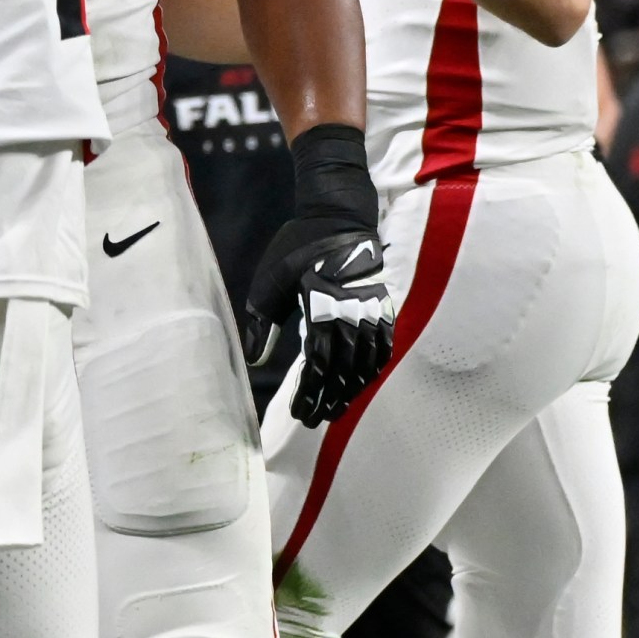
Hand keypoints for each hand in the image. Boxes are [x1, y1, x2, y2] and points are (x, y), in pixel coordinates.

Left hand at [243, 124, 393, 426]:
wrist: (338, 217)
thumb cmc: (296, 248)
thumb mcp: (269, 284)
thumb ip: (263, 324)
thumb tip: (255, 361)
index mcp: (319, 309)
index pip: (317, 365)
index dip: (310, 393)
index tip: (299, 412)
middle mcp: (350, 315)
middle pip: (342, 372)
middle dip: (328, 400)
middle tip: (313, 420)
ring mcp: (371, 312)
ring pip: (364, 365)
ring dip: (350, 392)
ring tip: (335, 410)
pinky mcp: (383, 308)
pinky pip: (382, 348)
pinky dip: (372, 371)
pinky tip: (361, 386)